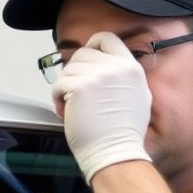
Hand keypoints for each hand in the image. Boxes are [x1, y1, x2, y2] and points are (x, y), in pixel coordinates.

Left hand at [50, 32, 152, 182]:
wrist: (116, 153)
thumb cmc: (122, 134)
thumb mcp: (136, 96)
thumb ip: (121, 76)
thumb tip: (101, 66)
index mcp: (131, 68)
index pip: (107, 38)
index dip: (92, 46)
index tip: (86, 61)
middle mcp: (116, 68)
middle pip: (82, 53)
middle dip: (75, 72)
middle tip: (77, 93)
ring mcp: (98, 76)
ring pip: (68, 69)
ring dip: (65, 87)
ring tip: (74, 106)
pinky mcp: (81, 87)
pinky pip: (58, 84)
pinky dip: (57, 98)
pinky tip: (66, 111)